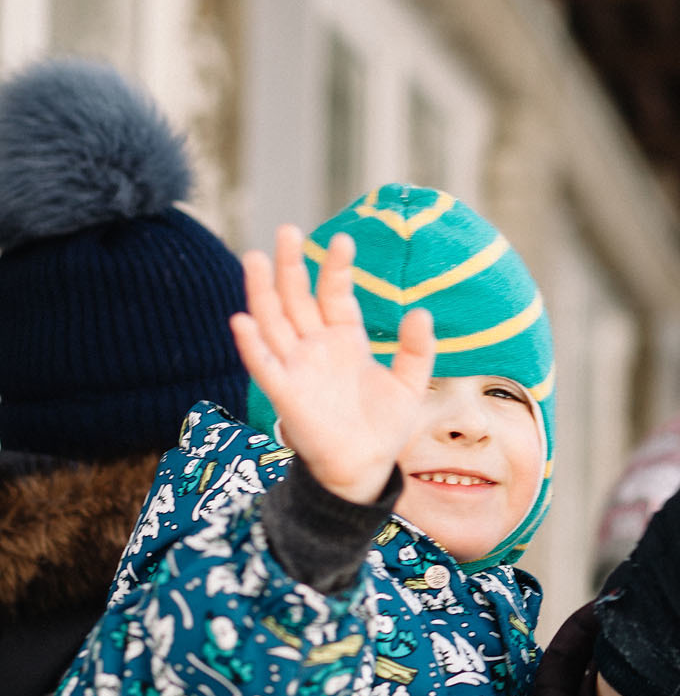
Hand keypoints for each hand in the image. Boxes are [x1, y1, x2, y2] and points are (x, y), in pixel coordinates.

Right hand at [229, 226, 434, 502]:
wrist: (367, 466)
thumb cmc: (384, 425)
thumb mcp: (410, 384)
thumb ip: (417, 349)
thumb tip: (421, 311)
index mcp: (345, 340)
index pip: (335, 294)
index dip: (336, 268)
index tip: (343, 240)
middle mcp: (316, 347)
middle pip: (297, 298)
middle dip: (291, 265)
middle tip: (286, 229)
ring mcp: (297, 367)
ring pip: (273, 321)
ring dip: (262, 291)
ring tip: (254, 257)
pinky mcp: (285, 393)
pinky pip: (264, 365)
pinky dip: (252, 344)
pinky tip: (242, 319)